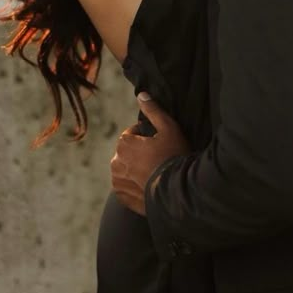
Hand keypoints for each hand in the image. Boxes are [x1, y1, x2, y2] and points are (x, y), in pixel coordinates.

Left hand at [110, 93, 190, 215]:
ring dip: (135, 168)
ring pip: (125, 169)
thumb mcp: (168, 127)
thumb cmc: (174, 155)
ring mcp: (118, 182)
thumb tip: (141, 95)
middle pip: (127, 151)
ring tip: (154, 171)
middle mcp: (116, 163)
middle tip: (158, 157)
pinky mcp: (123, 198)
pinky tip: (149, 184)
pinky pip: (126, 186)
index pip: (132, 134)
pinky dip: (134, 184)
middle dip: (138, 152)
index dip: (146, 136)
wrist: (177, 191)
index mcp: (124, 144)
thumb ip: (153, 110)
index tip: (159, 142)